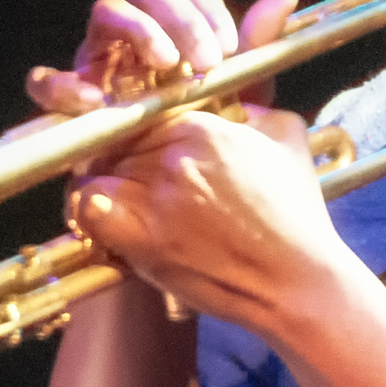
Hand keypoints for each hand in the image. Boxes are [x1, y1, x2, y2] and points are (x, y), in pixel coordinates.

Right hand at [26, 0, 302, 114]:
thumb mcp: (237, 97)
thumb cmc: (205, 141)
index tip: (229, 48)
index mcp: (177, 30)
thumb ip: (255, 48)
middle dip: (180, 18)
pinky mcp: (70, 99)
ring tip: (165, 63)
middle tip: (205, 61)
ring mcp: (101, 60)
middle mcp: (137, 37)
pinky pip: (47, 81)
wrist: (178, 203)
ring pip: (106, 13)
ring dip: (138, 29)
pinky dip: (67, 83)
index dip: (207, 9)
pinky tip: (100, 100)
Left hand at [67, 106, 351, 334]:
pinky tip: (107, 220)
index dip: (137, 131)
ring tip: (118, 200)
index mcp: (202, 126)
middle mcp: (172, 156)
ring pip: (95, 170)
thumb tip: (234, 104)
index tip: (142, 149)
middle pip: (114, 141)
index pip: (141, 112)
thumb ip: (255, 111)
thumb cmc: (297, 216)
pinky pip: (88, 207)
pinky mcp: (143, 239)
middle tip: (131, 179)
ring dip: (102, 182)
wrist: (296, 281)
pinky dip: (88, 210)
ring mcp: (155, 197)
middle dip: (118, 156)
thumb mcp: (288, 141)